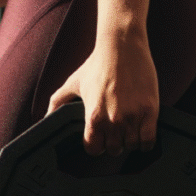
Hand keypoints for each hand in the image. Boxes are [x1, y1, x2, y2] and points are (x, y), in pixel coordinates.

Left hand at [47, 31, 158, 155]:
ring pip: (132, 146)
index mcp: (93, 116)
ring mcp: (132, 116)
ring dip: (130, 140)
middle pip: (114, 150)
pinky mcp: (150, 110)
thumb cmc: (97, 63)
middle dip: (114, 142)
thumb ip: (57, 102)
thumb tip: (45, 118)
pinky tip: (143, 131)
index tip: (100, 138)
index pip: (93, 149)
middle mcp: (112, 120)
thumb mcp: (73, 83)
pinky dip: (146, 141)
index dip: (96, 145)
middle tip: (117, 131)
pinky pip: (149, 140)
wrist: (122, 45)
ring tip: (130, 129)